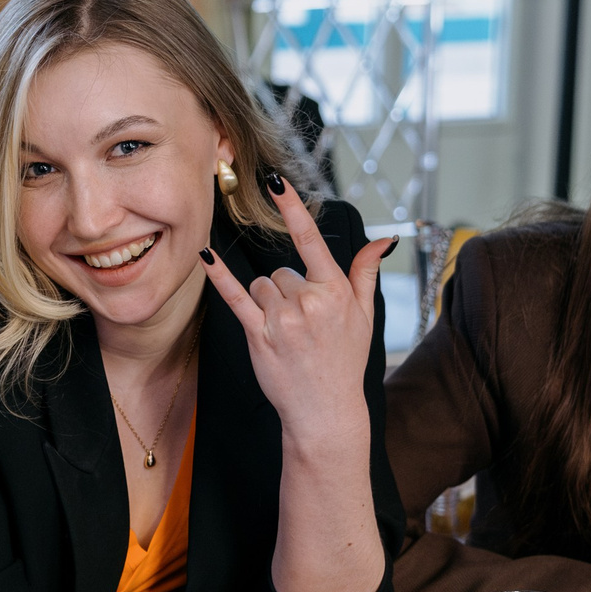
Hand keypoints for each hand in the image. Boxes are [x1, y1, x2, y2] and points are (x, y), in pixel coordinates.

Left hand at [197, 174, 390, 459]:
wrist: (325, 411)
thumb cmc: (345, 361)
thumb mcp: (365, 316)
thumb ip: (365, 272)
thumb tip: (384, 239)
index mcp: (334, 292)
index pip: (310, 240)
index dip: (291, 207)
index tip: (275, 180)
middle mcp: (307, 302)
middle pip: (281, 271)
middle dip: (288, 290)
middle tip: (303, 324)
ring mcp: (280, 319)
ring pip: (261, 285)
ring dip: (267, 301)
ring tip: (286, 332)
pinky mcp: (257, 335)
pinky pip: (234, 297)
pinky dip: (219, 276)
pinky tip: (206, 256)